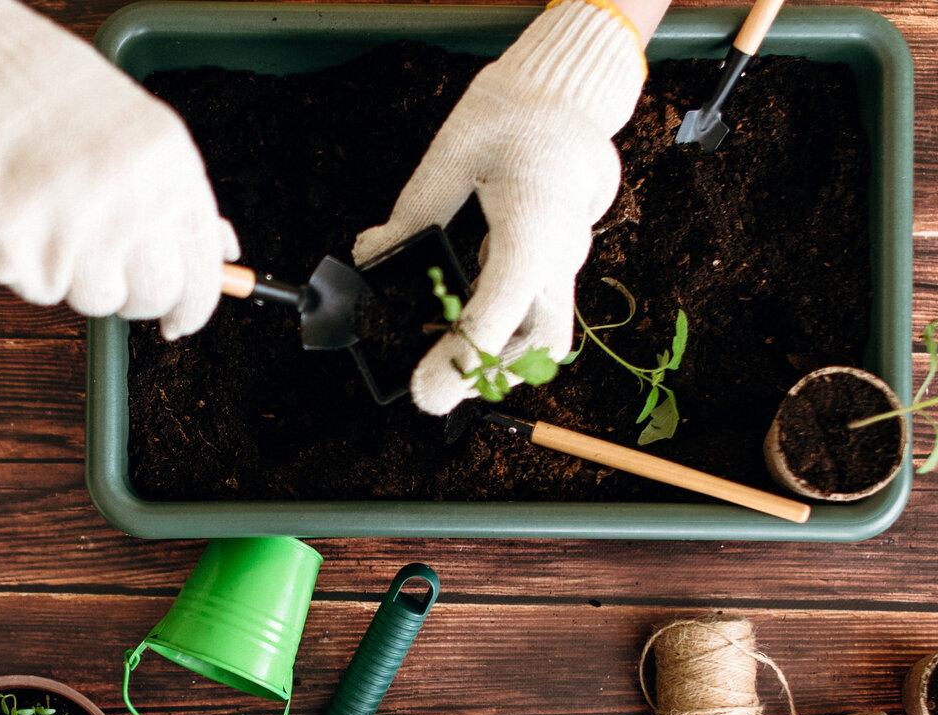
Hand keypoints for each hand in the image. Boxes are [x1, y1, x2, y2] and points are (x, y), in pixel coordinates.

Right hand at [0, 0, 235, 337]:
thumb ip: (177, 197)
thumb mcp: (137, 131)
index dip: (192, 307)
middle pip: (149, 298)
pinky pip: (31, 284)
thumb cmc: (49, 92)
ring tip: (50, 213)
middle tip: (109, 267)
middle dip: (133, 296)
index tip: (181, 319)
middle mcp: (124, 202)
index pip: (199, 271)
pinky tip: (13, 208)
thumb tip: (222, 253)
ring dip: (72, 273)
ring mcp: (68, 230)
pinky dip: (21, 259)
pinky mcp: (12, 250)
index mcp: (166, 168)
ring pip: (90, 299)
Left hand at [353, 0, 645, 414]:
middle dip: (488, 374)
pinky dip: (498, 331)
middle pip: (541, 342)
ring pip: (543, 336)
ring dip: (493, 358)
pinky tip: (453, 327)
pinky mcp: (556, 265)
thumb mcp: (454, 152)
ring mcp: (565, 262)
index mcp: (536, 218)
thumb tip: (371, 255)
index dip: (463, 356)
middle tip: (434, 389)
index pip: (503, 304)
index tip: (424, 392)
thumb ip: (415, 211)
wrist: (567, 99)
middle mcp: (560, 251)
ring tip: (436, 360)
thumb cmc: (511, 116)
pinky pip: (534, 313)